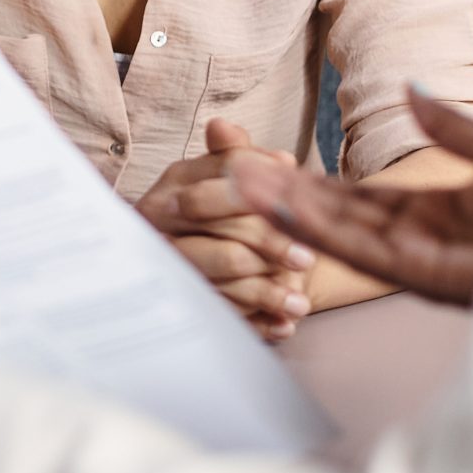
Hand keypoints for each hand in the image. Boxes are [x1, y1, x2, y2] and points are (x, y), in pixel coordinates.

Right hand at [136, 123, 318, 342]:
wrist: (200, 246)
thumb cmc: (226, 208)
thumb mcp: (229, 173)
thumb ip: (240, 155)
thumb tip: (257, 147)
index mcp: (178, 183)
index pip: (222, 184)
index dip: (266, 196)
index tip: (299, 208)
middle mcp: (165, 221)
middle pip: (227, 235)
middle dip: (272, 247)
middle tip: (306, 260)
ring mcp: (171, 261)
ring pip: (225, 274)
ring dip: (268, 292)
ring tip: (299, 302)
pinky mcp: (181, 298)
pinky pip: (222, 310)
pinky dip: (257, 321)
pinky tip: (282, 325)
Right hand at [231, 89, 472, 307]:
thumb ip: (450, 128)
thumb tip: (411, 89)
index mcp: (438, 217)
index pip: (360, 202)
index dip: (316, 185)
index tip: (273, 169)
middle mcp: (424, 244)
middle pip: (341, 220)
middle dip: (289, 199)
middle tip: (237, 178)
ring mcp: (424, 263)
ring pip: (343, 237)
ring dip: (292, 214)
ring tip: (243, 189)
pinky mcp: (430, 277)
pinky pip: (366, 254)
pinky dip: (323, 233)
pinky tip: (287, 212)